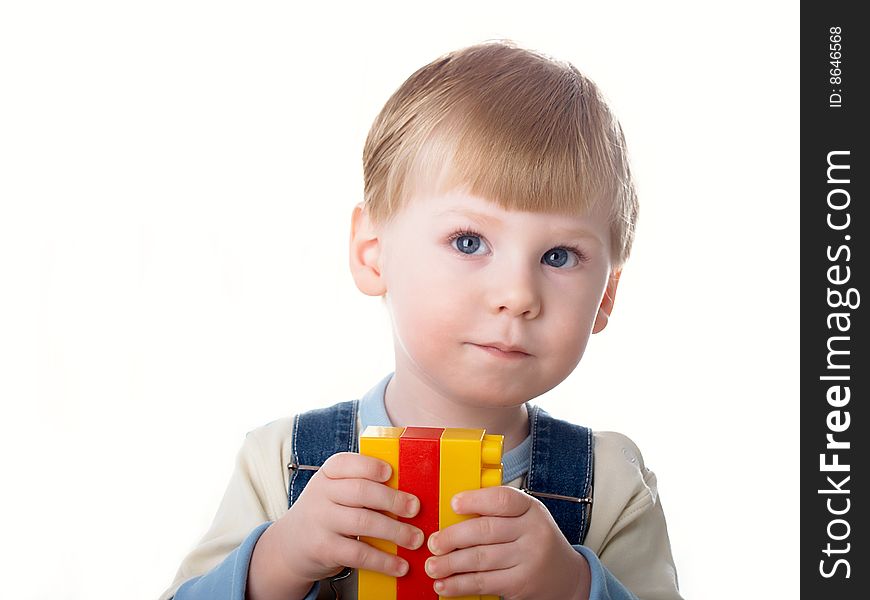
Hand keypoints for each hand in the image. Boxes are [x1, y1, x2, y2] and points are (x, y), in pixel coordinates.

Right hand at [248, 453, 423, 598]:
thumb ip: (361, 485)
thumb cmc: (326, 513)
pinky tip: (399, 565)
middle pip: (361, 491)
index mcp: (328, 473)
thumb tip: (407, 492)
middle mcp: (321, 493)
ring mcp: (320, 521)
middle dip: (392, 500)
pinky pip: (358, 553)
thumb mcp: (335, 491)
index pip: (347, 463)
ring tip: (415, 538)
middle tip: (415, 508)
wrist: (290, 546)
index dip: (370, 466)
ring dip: (395, 532)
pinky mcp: (323, 549)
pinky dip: (383, 560)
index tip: (391, 473)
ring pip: (363, 522)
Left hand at [424, 486, 591, 599]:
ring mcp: (528, 559)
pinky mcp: (520, 584)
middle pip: (486, 530)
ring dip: (450, 564)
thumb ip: (497, 512)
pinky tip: (445, 585)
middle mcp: (533, 532)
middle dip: (453, 537)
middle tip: (433, 542)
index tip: (453, 503)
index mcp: (531, 509)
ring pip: (481, 559)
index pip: (503, 499)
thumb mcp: (526, 518)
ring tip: (433, 566)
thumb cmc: (536, 540)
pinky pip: (484, 583)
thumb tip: (452, 515)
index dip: (475, 500)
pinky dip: (460, 585)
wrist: (567, 576)